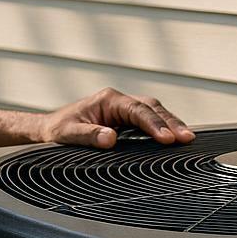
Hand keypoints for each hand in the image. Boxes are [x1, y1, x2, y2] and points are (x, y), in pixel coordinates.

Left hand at [37, 87, 195, 148]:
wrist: (49, 129)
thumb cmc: (57, 129)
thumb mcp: (67, 134)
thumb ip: (88, 135)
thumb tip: (111, 138)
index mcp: (108, 100)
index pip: (137, 110)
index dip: (154, 124)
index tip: (167, 138)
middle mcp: (119, 101)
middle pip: (152, 108)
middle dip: (170, 122)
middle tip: (187, 138)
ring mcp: (124, 109)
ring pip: (154, 112)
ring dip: (171, 124)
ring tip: (187, 138)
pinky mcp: (126, 120)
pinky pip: (149, 120)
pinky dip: (163, 127)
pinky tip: (174, 138)